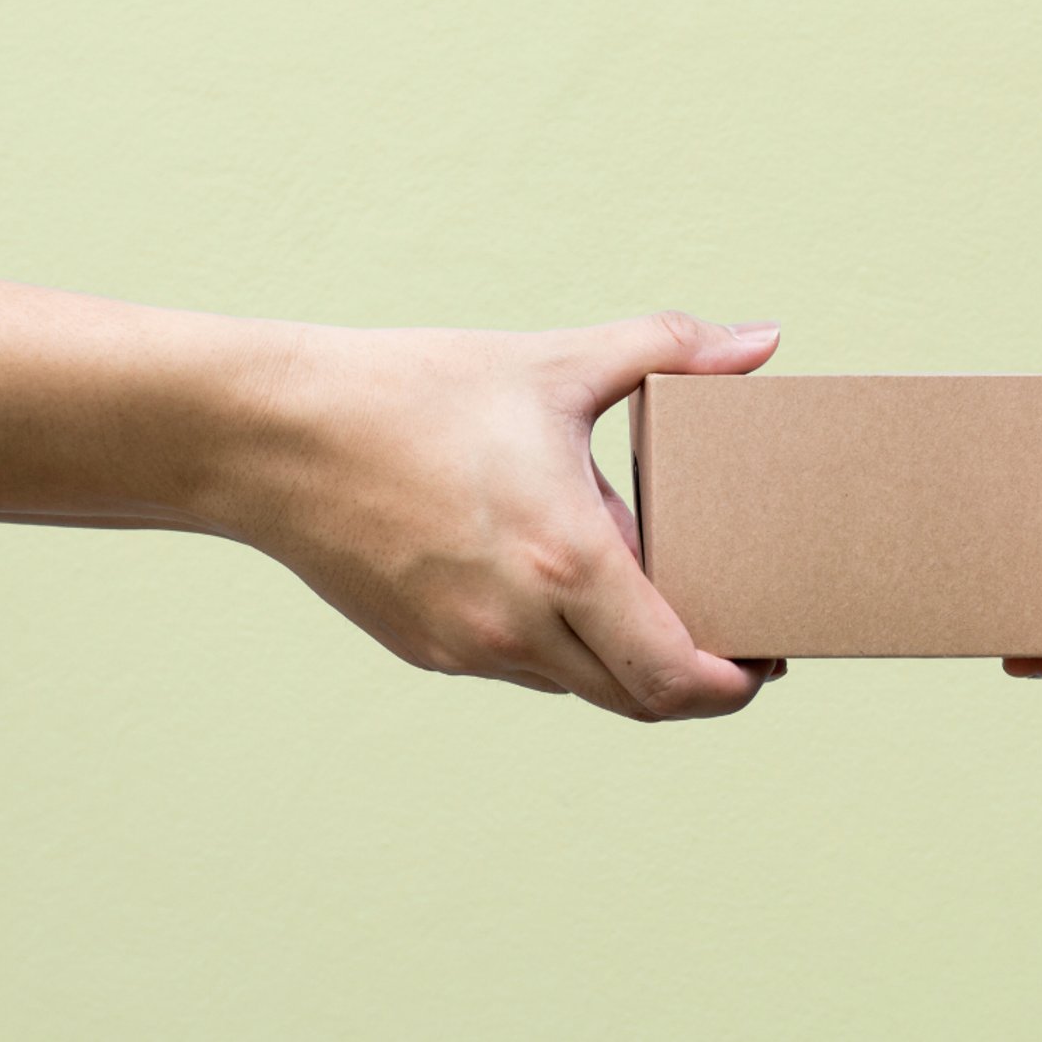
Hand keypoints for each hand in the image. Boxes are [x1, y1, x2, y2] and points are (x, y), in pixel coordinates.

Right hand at [216, 311, 784, 719]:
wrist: (270, 436)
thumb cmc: (414, 392)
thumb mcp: (553, 363)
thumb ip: (668, 351)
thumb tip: (764, 340)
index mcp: (565, 562)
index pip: (677, 676)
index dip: (737, 685)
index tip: (771, 658)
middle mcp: (521, 627)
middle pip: (644, 701)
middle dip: (703, 685)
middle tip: (742, 643)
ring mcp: (471, 648)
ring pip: (585, 688)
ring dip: (635, 665)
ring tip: (668, 608)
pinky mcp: (431, 650)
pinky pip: (528, 669)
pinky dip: (571, 649)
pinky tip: (575, 592)